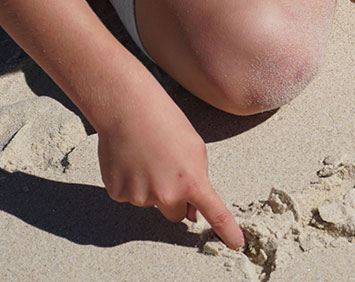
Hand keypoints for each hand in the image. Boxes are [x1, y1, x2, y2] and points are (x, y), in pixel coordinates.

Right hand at [96, 87, 243, 248]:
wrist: (128, 110)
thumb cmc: (166, 123)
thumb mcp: (195, 150)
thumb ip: (197, 181)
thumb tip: (191, 213)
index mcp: (192, 180)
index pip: (214, 212)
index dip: (226, 230)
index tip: (236, 243)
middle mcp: (166, 194)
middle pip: (175, 214)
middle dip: (175, 200)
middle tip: (167, 171)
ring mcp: (140, 196)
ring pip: (151, 203)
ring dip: (151, 187)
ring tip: (147, 157)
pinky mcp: (118, 193)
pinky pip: (129, 196)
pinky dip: (131, 183)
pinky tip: (131, 160)